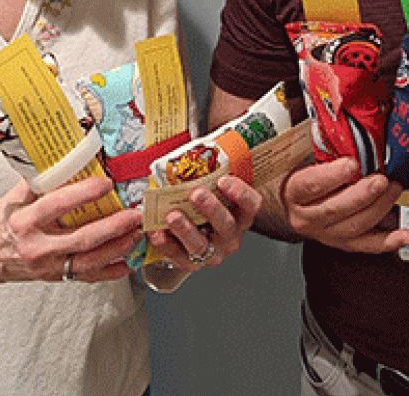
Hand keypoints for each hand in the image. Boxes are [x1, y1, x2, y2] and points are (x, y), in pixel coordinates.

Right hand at [0, 176, 144, 288]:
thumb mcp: (12, 198)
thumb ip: (39, 182)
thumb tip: (67, 158)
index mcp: (23, 221)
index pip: (57, 205)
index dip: (84, 193)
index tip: (106, 183)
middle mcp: (36, 246)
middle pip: (81, 238)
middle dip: (113, 226)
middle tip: (134, 214)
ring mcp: (46, 266)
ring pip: (89, 261)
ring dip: (117, 248)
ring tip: (137, 234)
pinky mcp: (53, 278)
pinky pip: (86, 278)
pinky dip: (109, 272)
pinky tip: (128, 263)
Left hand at [146, 174, 262, 269]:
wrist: (198, 237)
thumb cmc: (206, 208)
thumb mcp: (214, 191)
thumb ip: (209, 175)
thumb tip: (194, 145)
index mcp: (241, 216)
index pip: (251, 205)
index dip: (240, 193)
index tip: (223, 180)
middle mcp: (230, 236)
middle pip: (226, 225)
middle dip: (211, 208)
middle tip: (196, 194)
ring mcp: (212, 252)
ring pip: (201, 244)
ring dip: (185, 229)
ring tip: (172, 216)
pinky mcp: (192, 263)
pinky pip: (178, 256)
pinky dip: (165, 244)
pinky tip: (156, 232)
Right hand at [282, 157, 408, 252]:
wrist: (297, 206)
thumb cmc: (306, 178)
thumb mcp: (306, 160)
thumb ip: (327, 150)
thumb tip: (352, 129)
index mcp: (295, 192)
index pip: (309, 185)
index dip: (331, 175)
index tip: (352, 163)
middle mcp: (306, 217)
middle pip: (334, 209)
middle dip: (363, 194)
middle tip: (382, 180)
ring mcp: (325, 234)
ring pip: (353, 227)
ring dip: (379, 209)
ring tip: (394, 190)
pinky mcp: (343, 244)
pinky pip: (367, 246)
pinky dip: (389, 241)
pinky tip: (404, 235)